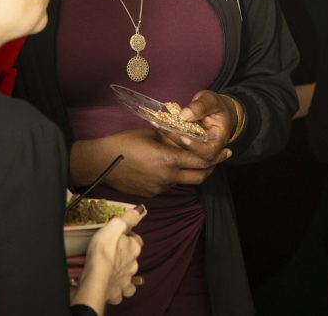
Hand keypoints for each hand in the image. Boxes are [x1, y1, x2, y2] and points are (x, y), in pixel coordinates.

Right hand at [75, 205, 145, 310]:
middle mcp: (133, 264)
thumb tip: (141, 209)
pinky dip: (119, 291)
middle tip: (115, 255)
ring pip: (130, 278)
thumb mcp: (115, 226)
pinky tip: (114, 288)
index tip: (121, 236)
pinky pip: (121, 293)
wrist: (97, 276)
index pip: (137, 240)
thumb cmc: (104, 250)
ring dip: (126, 277)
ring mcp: (126, 279)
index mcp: (134, 248)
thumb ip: (128, 218)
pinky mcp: (117, 292)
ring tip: (117, 274)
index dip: (130, 237)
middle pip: (133, 259)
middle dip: (127, 258)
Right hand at [95, 129, 229, 196]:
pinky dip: (174, 176)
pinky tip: (167, 166)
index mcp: (168, 160)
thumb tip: (186, 136)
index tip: (227, 150)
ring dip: (191, 172)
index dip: (217, 155)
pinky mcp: (152, 195)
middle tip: (218, 158)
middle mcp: (167, 177)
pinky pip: (170, 185)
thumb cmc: (124, 143)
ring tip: (191, 159)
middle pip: (200, 177)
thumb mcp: (152, 133)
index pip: (201, 160)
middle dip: (212, 168)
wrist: (100, 162)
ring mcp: (160, 188)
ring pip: (185, 181)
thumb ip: (172, 137)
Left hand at [157, 90, 239, 161]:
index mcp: (218, 140)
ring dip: (169, 138)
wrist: (216, 109)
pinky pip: (177, 144)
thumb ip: (200, 106)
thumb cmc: (216, 105)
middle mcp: (208, 148)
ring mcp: (196, 148)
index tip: (184, 136)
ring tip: (158, 124)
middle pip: (193, 154)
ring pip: (182, 150)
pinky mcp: (187, 146)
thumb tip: (184, 115)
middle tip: (164, 127)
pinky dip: (167, 135)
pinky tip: (157, 124)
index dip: (195, 147)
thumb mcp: (211, 100)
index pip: (208, 151)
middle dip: (177, 140)